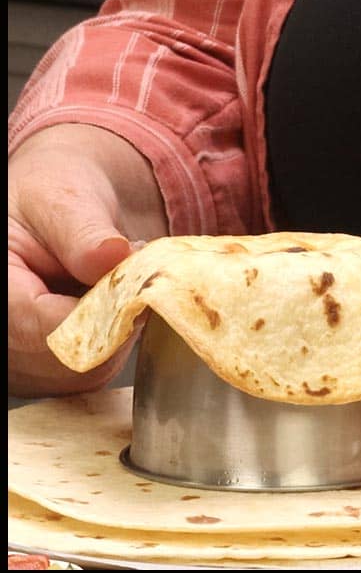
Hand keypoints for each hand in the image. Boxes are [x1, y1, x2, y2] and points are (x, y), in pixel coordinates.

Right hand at [8, 124, 166, 397]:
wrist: (59, 209)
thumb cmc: (54, 197)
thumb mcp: (65, 198)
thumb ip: (85, 232)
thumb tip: (114, 257)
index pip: (45, 327)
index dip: (100, 314)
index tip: (136, 284)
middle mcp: (1, 332)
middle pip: (67, 359)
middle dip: (113, 321)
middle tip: (127, 275)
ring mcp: (17, 358)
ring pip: (85, 372)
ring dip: (117, 332)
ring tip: (113, 285)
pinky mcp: (42, 370)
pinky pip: (92, 374)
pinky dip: (114, 343)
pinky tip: (107, 307)